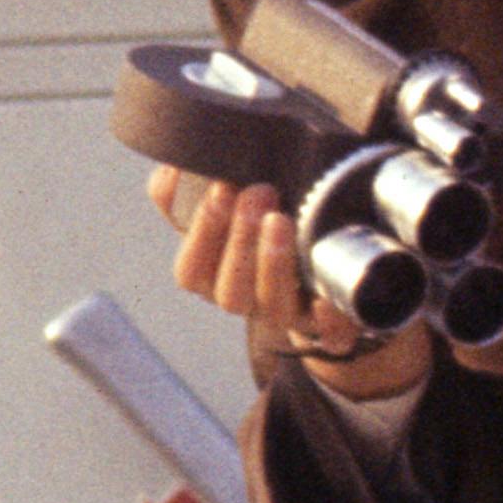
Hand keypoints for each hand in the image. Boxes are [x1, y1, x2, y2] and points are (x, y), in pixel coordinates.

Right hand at [147, 162, 429, 397]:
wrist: (328, 268)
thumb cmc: (265, 226)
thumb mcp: (228, 207)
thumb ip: (192, 192)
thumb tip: (170, 169)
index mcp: (214, 279)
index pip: (192, 270)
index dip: (202, 231)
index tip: (220, 186)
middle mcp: (247, 302)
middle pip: (230, 290)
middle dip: (239, 240)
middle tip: (258, 191)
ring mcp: (290, 316)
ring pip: (273, 307)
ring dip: (272, 264)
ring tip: (280, 220)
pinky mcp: (332, 328)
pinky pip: (331, 333)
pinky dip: (329, 319)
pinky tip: (327, 299)